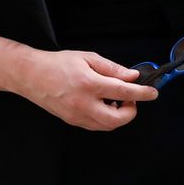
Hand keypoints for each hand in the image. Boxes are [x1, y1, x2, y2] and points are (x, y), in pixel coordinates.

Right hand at [19, 49, 157, 130]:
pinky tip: (104, 105)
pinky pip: (96, 125)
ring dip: (118, 116)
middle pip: (117, 119)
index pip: (123, 91)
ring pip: (107, 126)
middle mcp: (83, 103)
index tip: (152, 93)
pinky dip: (106, 118)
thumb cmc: (57, 64)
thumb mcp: (87, 58)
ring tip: (116, 100)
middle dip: (131, 111)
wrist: (31, 75)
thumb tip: (131, 76)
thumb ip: (112, 68)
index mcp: (88, 83)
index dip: (142, 94)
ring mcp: (77, 115)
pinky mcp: (72, 121)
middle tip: (131, 98)